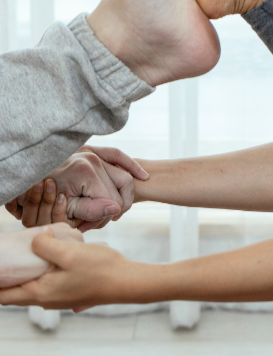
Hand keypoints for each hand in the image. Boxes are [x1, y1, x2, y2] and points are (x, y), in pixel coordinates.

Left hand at [0, 228, 137, 310]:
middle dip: (7, 275)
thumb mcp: (70, 252)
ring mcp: (56, 297)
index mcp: (39, 293)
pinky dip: (38, 273)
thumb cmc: (99, 268)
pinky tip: (48, 257)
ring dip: (24, 273)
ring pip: (29, 287)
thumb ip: (45, 245)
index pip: (2, 294)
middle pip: (13, 292)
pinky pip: (44, 284)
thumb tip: (35, 238)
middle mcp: (44, 299)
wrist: (126, 281)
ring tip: (26, 253)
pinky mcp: (67, 292)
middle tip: (9, 254)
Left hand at [5, 148, 148, 231]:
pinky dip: (131, 165)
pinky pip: (118, 155)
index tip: (93, 227)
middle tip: (106, 222)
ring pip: (124, 174)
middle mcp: (94, 159)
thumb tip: (115, 210)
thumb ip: (90, 209)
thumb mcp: (64, 206)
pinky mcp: (93, 149)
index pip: (111, 200)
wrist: (26, 172)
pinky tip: (142, 176)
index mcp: (87, 172)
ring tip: (117, 210)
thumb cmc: (42, 192)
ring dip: (125, 193)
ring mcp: (94, 152)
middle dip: (115, 208)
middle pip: (121, 188)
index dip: (106, 217)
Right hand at [5, 180, 68, 228]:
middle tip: (39, 182)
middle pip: (29, 219)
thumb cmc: (58, 185)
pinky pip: (60, 221)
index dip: (13, 206)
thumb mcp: (40, 189)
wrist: (81, 188)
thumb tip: (12, 197)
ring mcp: (51, 226)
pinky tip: (62, 196)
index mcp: (29, 216)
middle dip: (34, 199)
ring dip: (46, 200)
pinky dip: (59, 209)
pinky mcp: (66, 225)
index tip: (15, 194)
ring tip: (51, 184)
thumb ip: (26, 195)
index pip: (17, 213)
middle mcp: (37, 224)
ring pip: (44, 220)